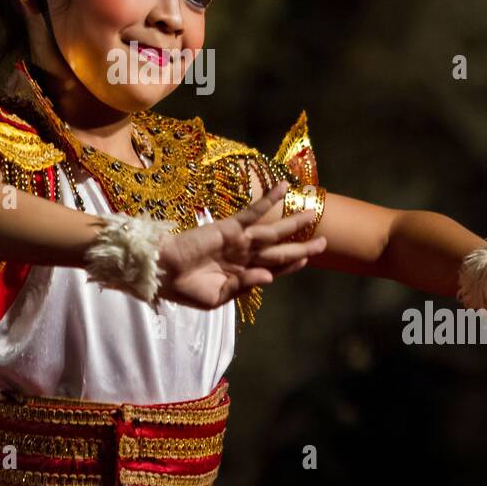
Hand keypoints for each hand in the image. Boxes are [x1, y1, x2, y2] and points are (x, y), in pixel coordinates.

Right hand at [156, 180, 326, 308]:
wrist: (161, 273)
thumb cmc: (185, 290)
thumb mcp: (217, 297)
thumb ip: (244, 286)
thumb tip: (269, 278)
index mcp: (241, 275)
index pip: (273, 268)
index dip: (290, 264)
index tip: (307, 258)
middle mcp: (243, 256)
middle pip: (279, 250)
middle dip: (301, 246)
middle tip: (324, 241)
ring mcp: (238, 240)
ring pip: (272, 230)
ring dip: (293, 222)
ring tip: (313, 212)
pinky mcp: (229, 227)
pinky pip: (252, 211)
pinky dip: (267, 200)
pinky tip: (282, 188)